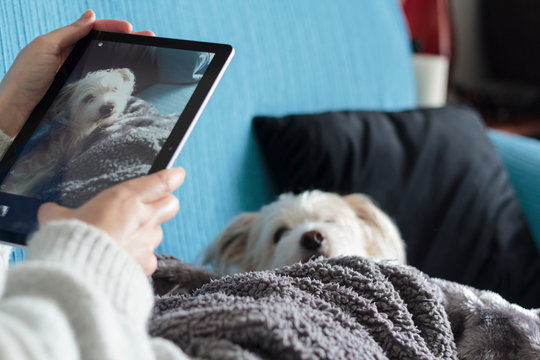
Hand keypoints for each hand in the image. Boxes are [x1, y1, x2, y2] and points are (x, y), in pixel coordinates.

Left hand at [0, 9, 154, 137]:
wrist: (17, 112)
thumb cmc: (26, 78)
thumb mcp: (46, 47)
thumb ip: (69, 32)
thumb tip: (91, 16)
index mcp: (63, 44)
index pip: (92, 31)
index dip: (111, 27)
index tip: (129, 28)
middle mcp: (72, 60)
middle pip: (104, 47)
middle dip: (127, 42)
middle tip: (148, 38)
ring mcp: (78, 79)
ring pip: (106, 65)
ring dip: (125, 60)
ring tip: (144, 56)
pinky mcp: (82, 97)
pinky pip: (103, 86)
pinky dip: (117, 82)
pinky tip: (128, 79)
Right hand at [37, 168, 184, 274]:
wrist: (80, 273)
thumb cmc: (72, 240)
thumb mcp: (59, 219)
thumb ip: (57, 212)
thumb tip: (48, 211)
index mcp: (127, 198)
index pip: (162, 181)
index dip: (173, 176)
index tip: (177, 174)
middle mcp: (144, 218)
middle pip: (171, 204)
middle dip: (166, 202)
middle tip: (153, 205)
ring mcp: (148, 242)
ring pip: (158, 232)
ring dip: (148, 232)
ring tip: (128, 238)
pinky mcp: (146, 264)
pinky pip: (149, 258)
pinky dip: (140, 258)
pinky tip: (125, 260)